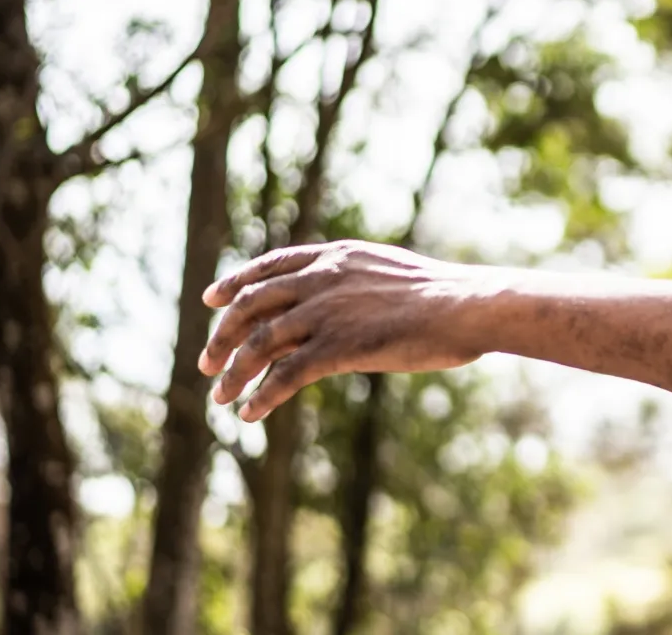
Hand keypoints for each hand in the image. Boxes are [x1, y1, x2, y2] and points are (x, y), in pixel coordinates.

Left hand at [199, 241, 488, 421]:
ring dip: (234, 373)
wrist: (465, 307)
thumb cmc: (444, 295)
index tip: (211, 300)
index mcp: (336, 256)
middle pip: (251, 305)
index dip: (235, 283)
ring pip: (259, 343)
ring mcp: (326, 313)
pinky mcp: (337, 347)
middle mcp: (321, 279)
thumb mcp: (390, 273)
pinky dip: (261, 396)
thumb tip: (345, 299)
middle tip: (206, 363)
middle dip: (223, 336)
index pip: (270, 266)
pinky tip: (249, 414)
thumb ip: (356, 281)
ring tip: (221, 397)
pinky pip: (284, 375)